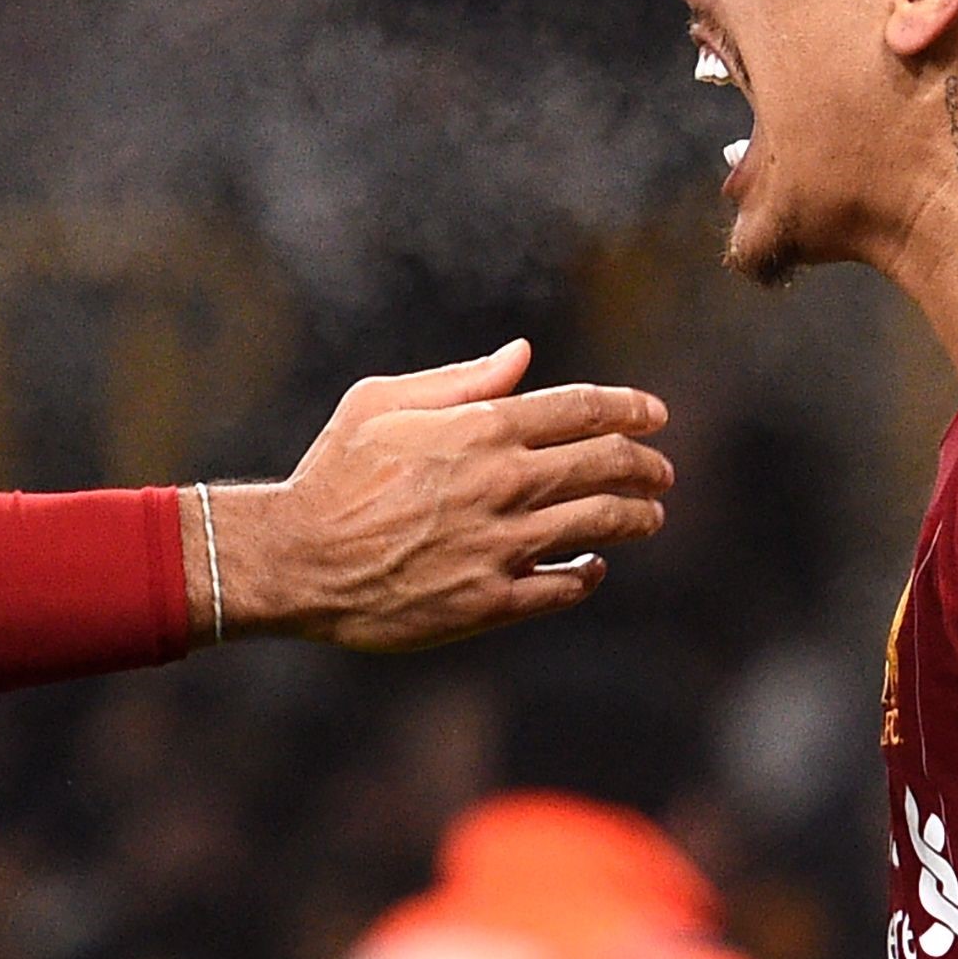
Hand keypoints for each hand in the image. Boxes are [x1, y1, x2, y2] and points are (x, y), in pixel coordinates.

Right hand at [198, 340, 670, 651]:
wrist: (296, 560)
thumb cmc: (334, 474)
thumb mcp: (381, 403)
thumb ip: (460, 381)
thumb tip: (522, 356)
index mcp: (479, 429)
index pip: (583, 410)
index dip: (630, 409)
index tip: (654, 415)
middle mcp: (501, 485)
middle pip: (606, 465)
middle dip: (646, 465)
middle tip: (661, 472)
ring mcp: (501, 546)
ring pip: (600, 525)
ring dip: (636, 517)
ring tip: (648, 516)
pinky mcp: (491, 602)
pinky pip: (565, 587)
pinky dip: (588, 573)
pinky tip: (591, 565)